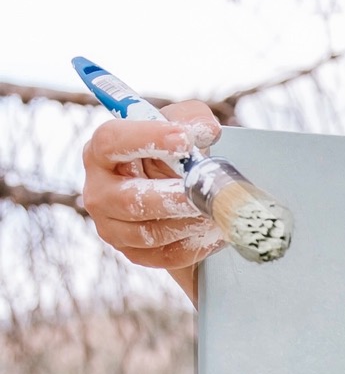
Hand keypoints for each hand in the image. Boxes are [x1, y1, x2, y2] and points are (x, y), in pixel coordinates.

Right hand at [81, 100, 225, 304]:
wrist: (179, 194)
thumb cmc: (175, 154)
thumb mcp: (183, 126)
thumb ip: (193, 118)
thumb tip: (205, 131)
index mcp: (102, 151)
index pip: (111, 141)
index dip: (147, 138)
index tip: (185, 140)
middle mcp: (98, 190)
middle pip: (129, 198)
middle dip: (173, 196)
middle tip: (205, 191)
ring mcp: (110, 225)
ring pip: (148, 232)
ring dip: (188, 224)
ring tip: (217, 212)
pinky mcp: (131, 252)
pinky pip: (163, 255)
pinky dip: (194, 246)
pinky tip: (217, 233)